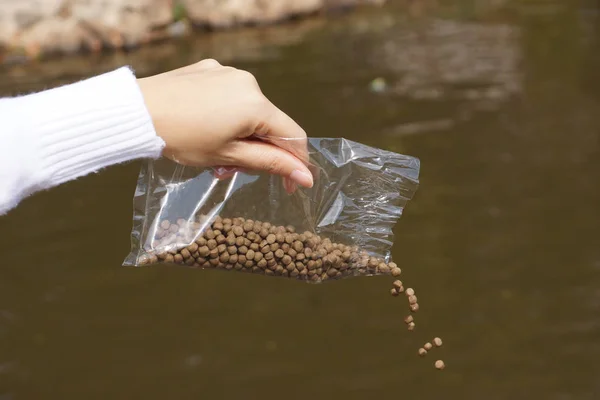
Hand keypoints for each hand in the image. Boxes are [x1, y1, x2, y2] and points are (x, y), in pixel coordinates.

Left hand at [136, 59, 312, 188]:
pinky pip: (230, 95)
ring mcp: (228, 72)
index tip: (289, 185)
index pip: (293, 136)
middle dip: (258, 151)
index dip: (295, 163)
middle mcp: (247, 82)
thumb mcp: (229, 156)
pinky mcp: (210, 69)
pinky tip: (204, 126)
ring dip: (241, 134)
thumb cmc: (181, 137)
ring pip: (249, 111)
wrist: (136, 112)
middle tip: (230, 170)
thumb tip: (305, 177)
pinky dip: (227, 115)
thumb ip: (271, 164)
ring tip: (214, 152)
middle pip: (269, 124)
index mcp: (256, 105)